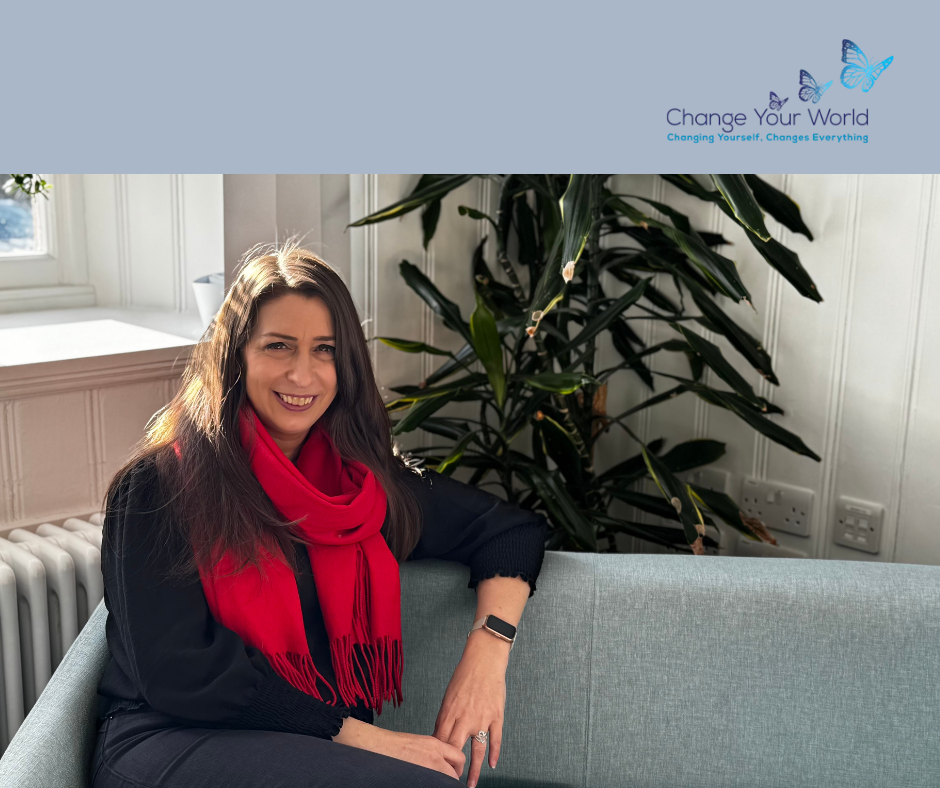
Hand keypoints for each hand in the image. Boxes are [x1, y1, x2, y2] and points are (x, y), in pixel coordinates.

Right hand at [334, 717, 464, 777]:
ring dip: (443, 783)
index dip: (458, 768)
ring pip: (446, 781)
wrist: (378, 745)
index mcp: (436, 745)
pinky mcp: (419, 777)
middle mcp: (435, 756)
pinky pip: (433, 784)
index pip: (459, 757)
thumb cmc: (394, 744)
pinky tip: (424, 783)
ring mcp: (427, 767)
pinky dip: (432, 785)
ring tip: (435, 783)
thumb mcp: (420, 742)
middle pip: (455, 774)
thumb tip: (442, 763)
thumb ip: (434, 752)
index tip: (454, 773)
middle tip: (446, 783)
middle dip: (452, 779)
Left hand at [433, 631, 509, 787]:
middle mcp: (464, 718)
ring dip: (473, 769)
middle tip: (450, 781)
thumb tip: (439, 735)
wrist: (484, 660)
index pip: (440, 741)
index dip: (438, 757)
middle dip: (451, 767)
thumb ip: (446, 716)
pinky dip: (494, 753)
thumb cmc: (464, 676)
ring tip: (470, 784)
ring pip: (477, 750)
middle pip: (455, 749)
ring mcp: (482, 718)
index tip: (436, 768)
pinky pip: (495, 739)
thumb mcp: (449, 696)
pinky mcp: (496, 716)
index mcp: (449, 712)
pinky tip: (493, 765)